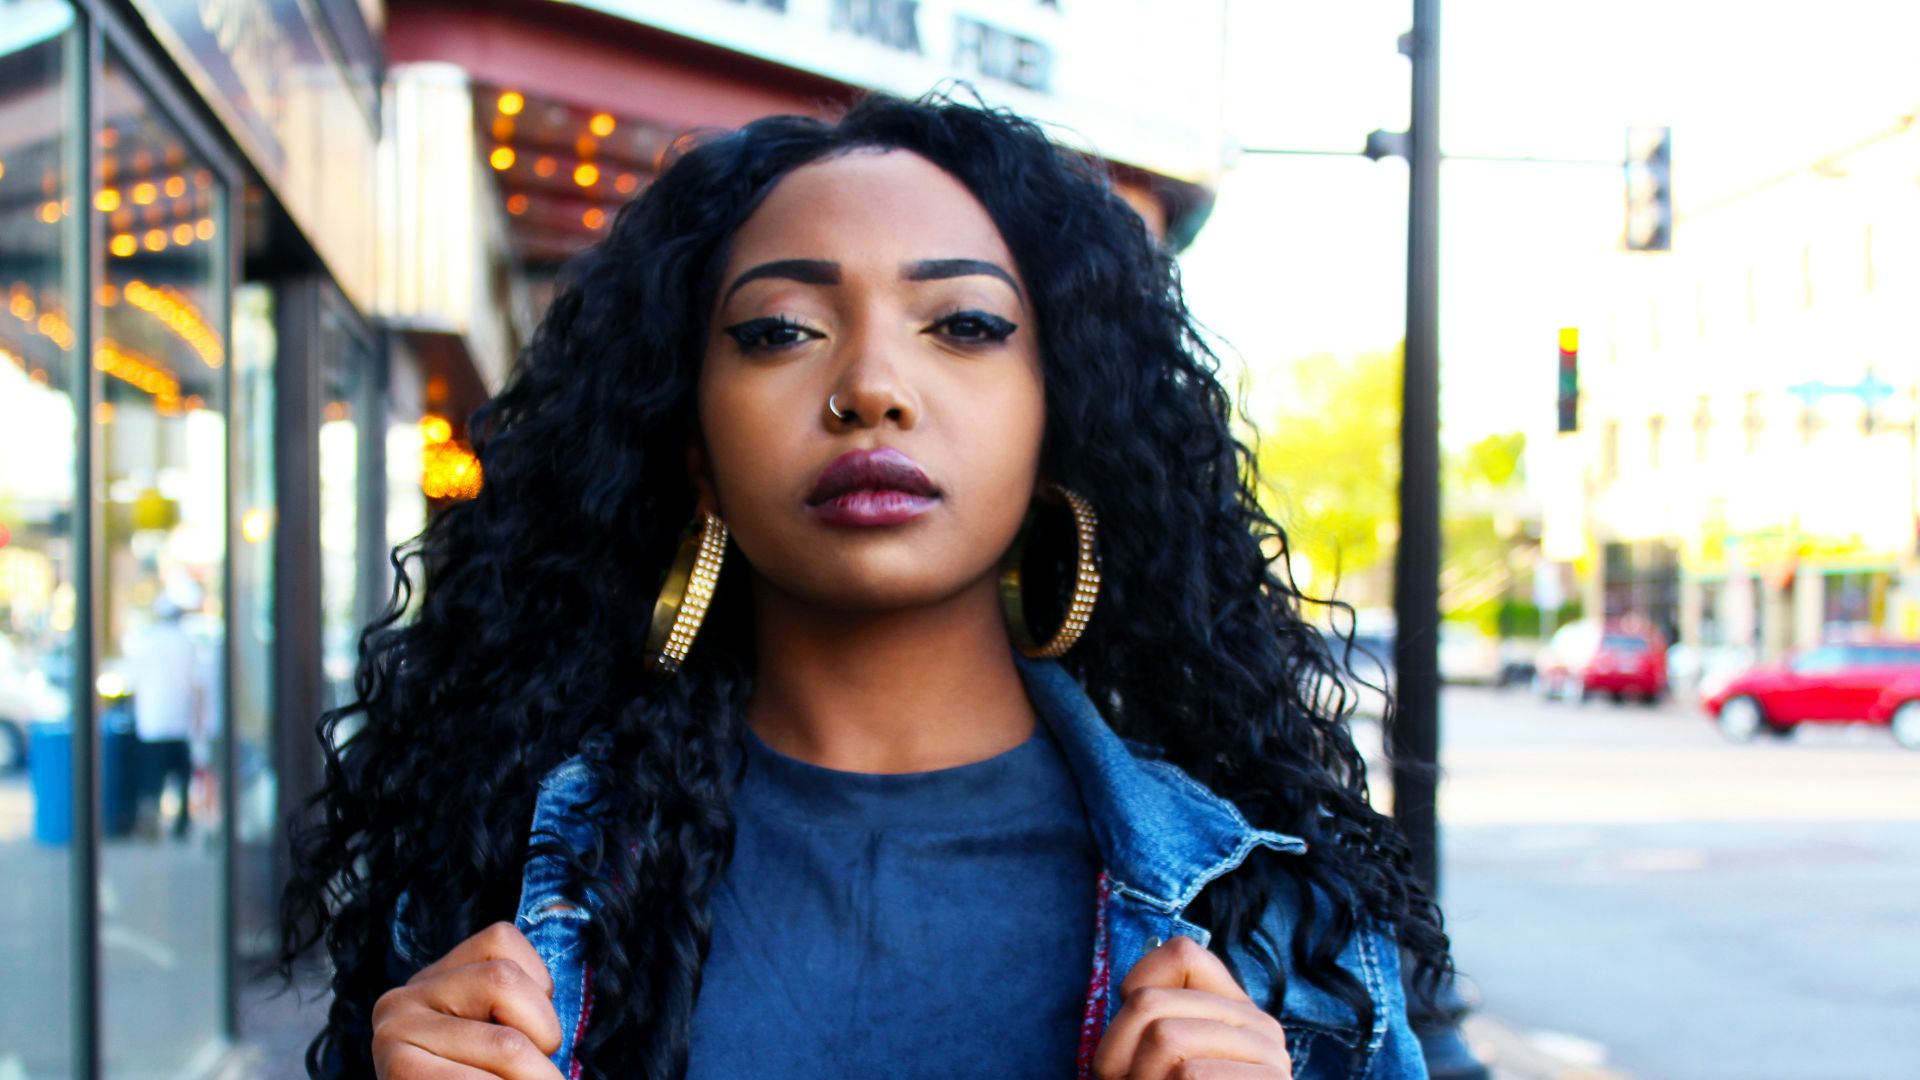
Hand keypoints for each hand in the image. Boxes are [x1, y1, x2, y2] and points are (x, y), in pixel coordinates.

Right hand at [371, 921, 566, 1078]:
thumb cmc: (486, 1075)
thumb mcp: (500, 1037)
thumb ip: (517, 1008)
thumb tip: (572, 958)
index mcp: (434, 978)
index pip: (502, 940)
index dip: (537, 990)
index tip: (531, 1034)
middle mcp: (402, 997)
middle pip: (504, 982)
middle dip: (544, 1037)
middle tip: (536, 1074)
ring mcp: (392, 1034)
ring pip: (507, 1042)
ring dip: (536, 1077)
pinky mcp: (398, 1071)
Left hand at [1091, 934, 1292, 1079]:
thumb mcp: (1156, 1062)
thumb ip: (1157, 1021)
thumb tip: (1135, 988)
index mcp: (1235, 1011)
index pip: (1183, 953)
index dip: (1138, 988)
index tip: (1135, 1038)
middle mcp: (1260, 1027)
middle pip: (1150, 1003)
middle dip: (1117, 1053)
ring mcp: (1271, 1059)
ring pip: (1164, 1037)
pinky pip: (1192, 1073)